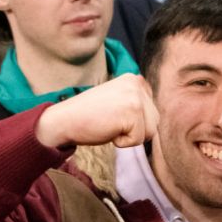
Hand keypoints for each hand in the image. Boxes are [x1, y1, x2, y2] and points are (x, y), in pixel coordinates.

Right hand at [34, 74, 156, 148]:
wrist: (63, 120)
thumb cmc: (90, 116)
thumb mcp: (119, 101)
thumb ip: (139, 103)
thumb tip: (159, 116)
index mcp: (135, 80)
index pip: (153, 113)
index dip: (134, 121)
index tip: (112, 113)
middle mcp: (137, 84)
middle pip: (155, 123)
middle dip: (134, 129)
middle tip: (109, 119)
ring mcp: (135, 97)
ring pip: (151, 132)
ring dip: (130, 135)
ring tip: (109, 123)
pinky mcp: (132, 112)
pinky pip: (138, 140)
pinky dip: (122, 142)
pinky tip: (107, 128)